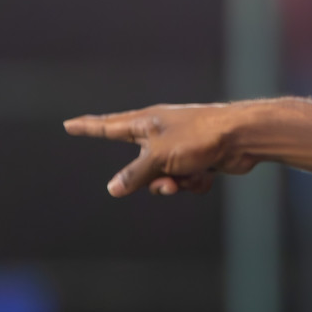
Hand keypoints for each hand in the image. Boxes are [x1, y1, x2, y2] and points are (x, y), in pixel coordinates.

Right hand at [63, 103, 256, 196]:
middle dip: (151, 180)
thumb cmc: (199, 138)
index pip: (108, 126)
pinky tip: (208, 175)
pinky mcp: (199, 159)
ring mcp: (181, 147)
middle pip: (140, 165)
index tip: (68, 124)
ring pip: (163, 177)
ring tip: (187, 179)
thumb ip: (134, 175)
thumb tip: (113, 189)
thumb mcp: (159, 158)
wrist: (242, 137)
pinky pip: (186, 180)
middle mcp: (161, 133)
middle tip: (168, 180)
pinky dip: (194, 182)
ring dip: (174, 184)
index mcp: (146, 123)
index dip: (88, 127)